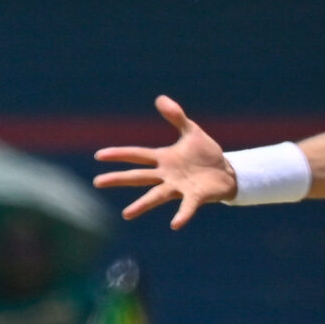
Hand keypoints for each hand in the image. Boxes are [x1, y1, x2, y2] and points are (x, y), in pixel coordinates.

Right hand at [93, 95, 238, 228]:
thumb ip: (176, 117)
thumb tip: (160, 98)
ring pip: (156, 196)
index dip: (119, 154)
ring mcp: (179, 187)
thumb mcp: (191, 131)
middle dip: (118, 179)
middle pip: (138, 176)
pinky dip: (182, 215)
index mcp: (163, 158)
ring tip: (126, 214)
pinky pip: (187, 207)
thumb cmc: (206, 154)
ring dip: (142, 205)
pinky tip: (175, 225)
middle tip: (97, 182)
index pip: (137, 154)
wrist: (227, 172)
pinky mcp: (195, 197)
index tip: (98, 155)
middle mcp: (166, 175)